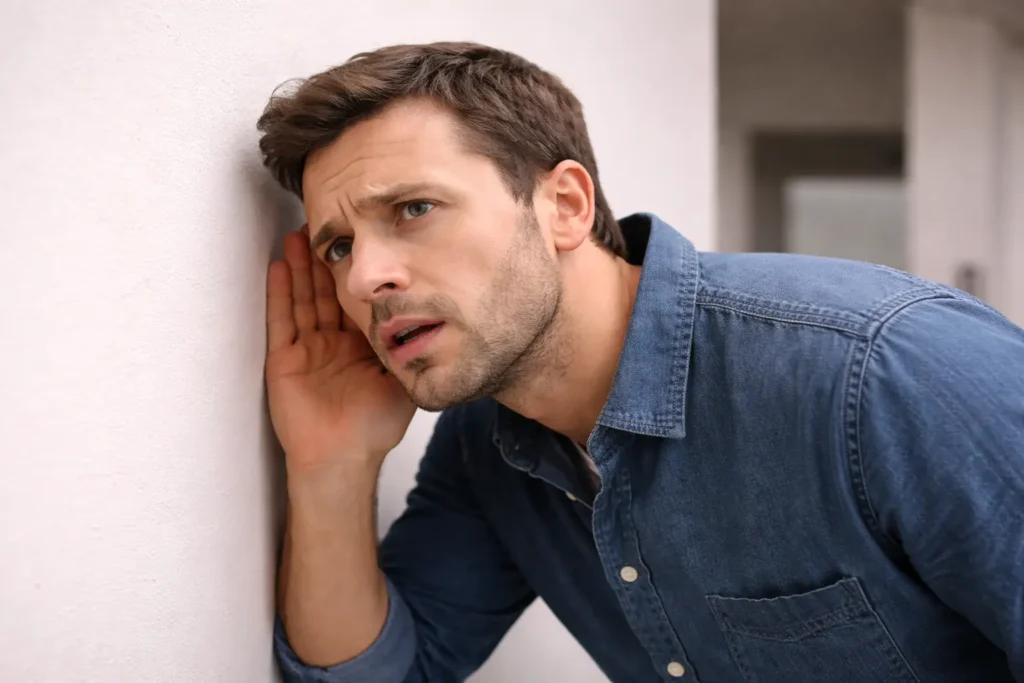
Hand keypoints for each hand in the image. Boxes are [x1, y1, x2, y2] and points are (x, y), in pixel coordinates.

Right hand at [265, 227, 414, 472]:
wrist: (344, 459)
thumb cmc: (374, 427)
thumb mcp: (402, 381)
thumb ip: (411, 351)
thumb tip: (439, 320)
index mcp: (358, 345)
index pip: (355, 300)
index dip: (355, 272)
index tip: (357, 240)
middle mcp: (331, 342)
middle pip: (324, 292)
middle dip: (323, 260)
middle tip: (321, 223)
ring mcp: (306, 350)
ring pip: (302, 299)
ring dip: (300, 267)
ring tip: (297, 234)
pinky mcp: (284, 360)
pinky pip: (281, 321)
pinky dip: (279, 293)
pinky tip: (278, 266)